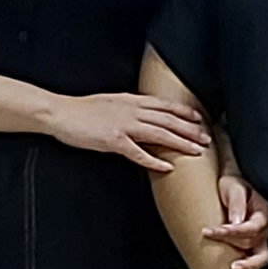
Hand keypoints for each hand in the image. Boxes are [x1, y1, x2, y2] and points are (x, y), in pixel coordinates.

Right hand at [44, 89, 207, 167]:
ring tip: (196, 151)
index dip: (184, 112)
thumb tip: (142, 113)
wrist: (61, 113)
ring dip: (180, 143)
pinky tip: (167, 167)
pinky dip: (154, 160)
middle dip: (190, 129)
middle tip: (206, 138)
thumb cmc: (82, 110)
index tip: (199, 118)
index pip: (164, 105)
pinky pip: (138, 153)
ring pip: (160, 134)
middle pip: (168, 120)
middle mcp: (131, 111)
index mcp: (131, 100)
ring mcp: (123, 125)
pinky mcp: (113, 140)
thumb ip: (128, 107)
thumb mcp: (110, 102)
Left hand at [202, 173, 267, 268]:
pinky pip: (257, 261)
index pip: (252, 227)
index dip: (232, 232)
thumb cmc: (232, 186)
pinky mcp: (256, 247)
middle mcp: (267, 227)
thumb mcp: (233, 188)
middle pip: (253, 241)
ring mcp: (263, 239)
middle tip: (210, 240)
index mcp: (265, 212)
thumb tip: (236, 222)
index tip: (210, 231)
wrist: (231, 189)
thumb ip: (237, 203)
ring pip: (260, 256)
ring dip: (245, 262)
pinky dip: (248, 266)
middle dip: (231, 242)